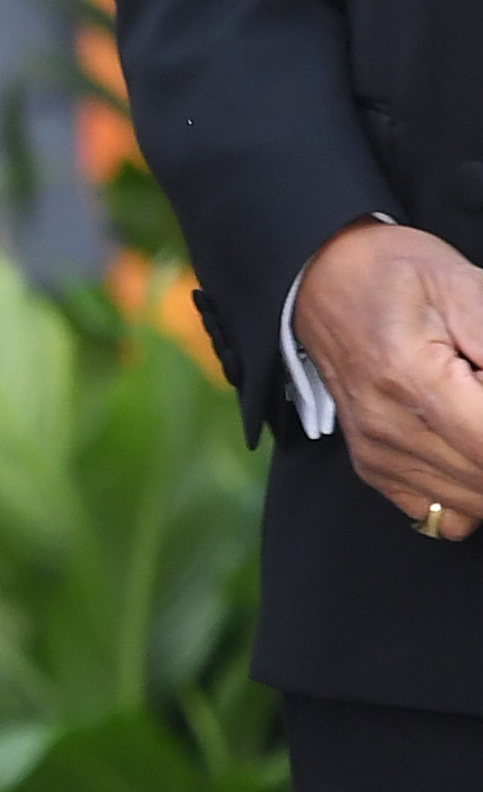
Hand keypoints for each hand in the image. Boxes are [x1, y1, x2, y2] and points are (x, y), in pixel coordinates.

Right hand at [288, 221, 482, 541]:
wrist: (323, 279)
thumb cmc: (396, 275)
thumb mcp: (467, 288)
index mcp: (412, 379)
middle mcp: (388, 428)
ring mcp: (378, 454)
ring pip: (472, 503)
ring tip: (475, 413)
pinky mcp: (374, 469)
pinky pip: (439, 515)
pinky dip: (469, 494)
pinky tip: (468, 447)